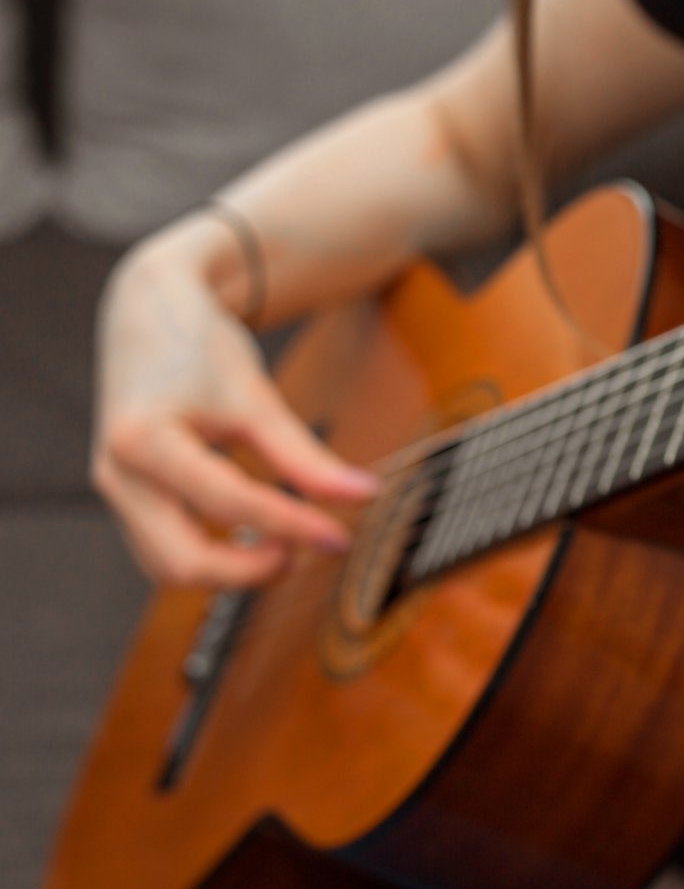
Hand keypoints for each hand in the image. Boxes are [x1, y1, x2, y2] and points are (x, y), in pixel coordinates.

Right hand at [92, 237, 378, 587]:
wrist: (148, 316)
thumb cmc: (196, 347)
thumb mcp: (255, 396)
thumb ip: (305, 455)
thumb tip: (362, 496)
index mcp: (143, 440)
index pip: (230, 503)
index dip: (293, 526)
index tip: (340, 537)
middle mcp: (117, 475)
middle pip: (183, 562)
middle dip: (251, 571)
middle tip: (308, 554)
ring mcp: (117, 491)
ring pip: (169, 567)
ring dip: (232, 572)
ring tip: (290, 547)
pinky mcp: (129, 499)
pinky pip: (165, 550)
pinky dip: (213, 558)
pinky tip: (260, 539)